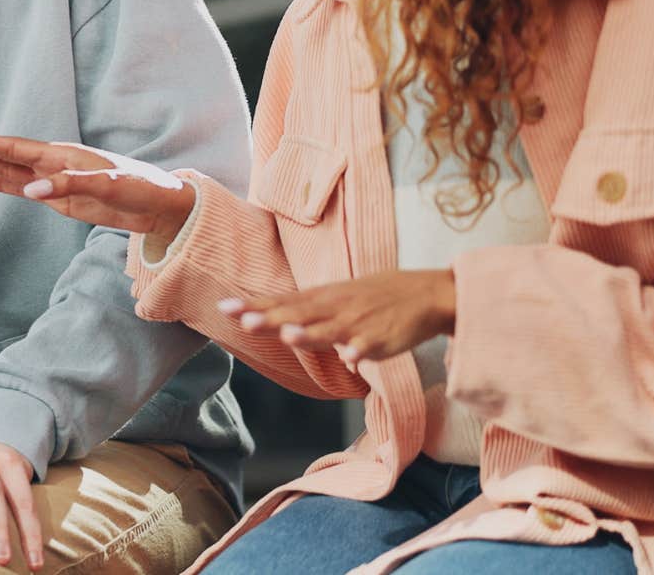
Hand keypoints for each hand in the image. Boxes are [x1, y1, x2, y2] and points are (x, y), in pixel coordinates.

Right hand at [0, 124, 193, 239]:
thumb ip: (69, 186)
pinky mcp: (58, 198)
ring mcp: (53, 180)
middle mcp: (52, 162)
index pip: (13, 146)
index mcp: (62, 154)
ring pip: (7, 169)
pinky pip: (20, 187)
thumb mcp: (108, 185)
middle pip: (4, 152)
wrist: (160, 205)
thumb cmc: (140, 187)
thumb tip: (30, 192)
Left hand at [220, 269, 456, 367]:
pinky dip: (361, 350)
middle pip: (299, 314)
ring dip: (310, 333)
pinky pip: (370, 346)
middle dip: (272, 318)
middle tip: (244, 320)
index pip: (283, 301)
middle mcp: (336, 308)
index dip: (255, 305)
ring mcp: (359, 323)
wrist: (428, 293)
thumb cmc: (378, 297)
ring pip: (330, 330)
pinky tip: (351, 359)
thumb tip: (278, 327)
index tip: (225, 308)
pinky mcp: (383, 338)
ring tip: (288, 336)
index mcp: (323, 298)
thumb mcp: (339, 299)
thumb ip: (308, 316)